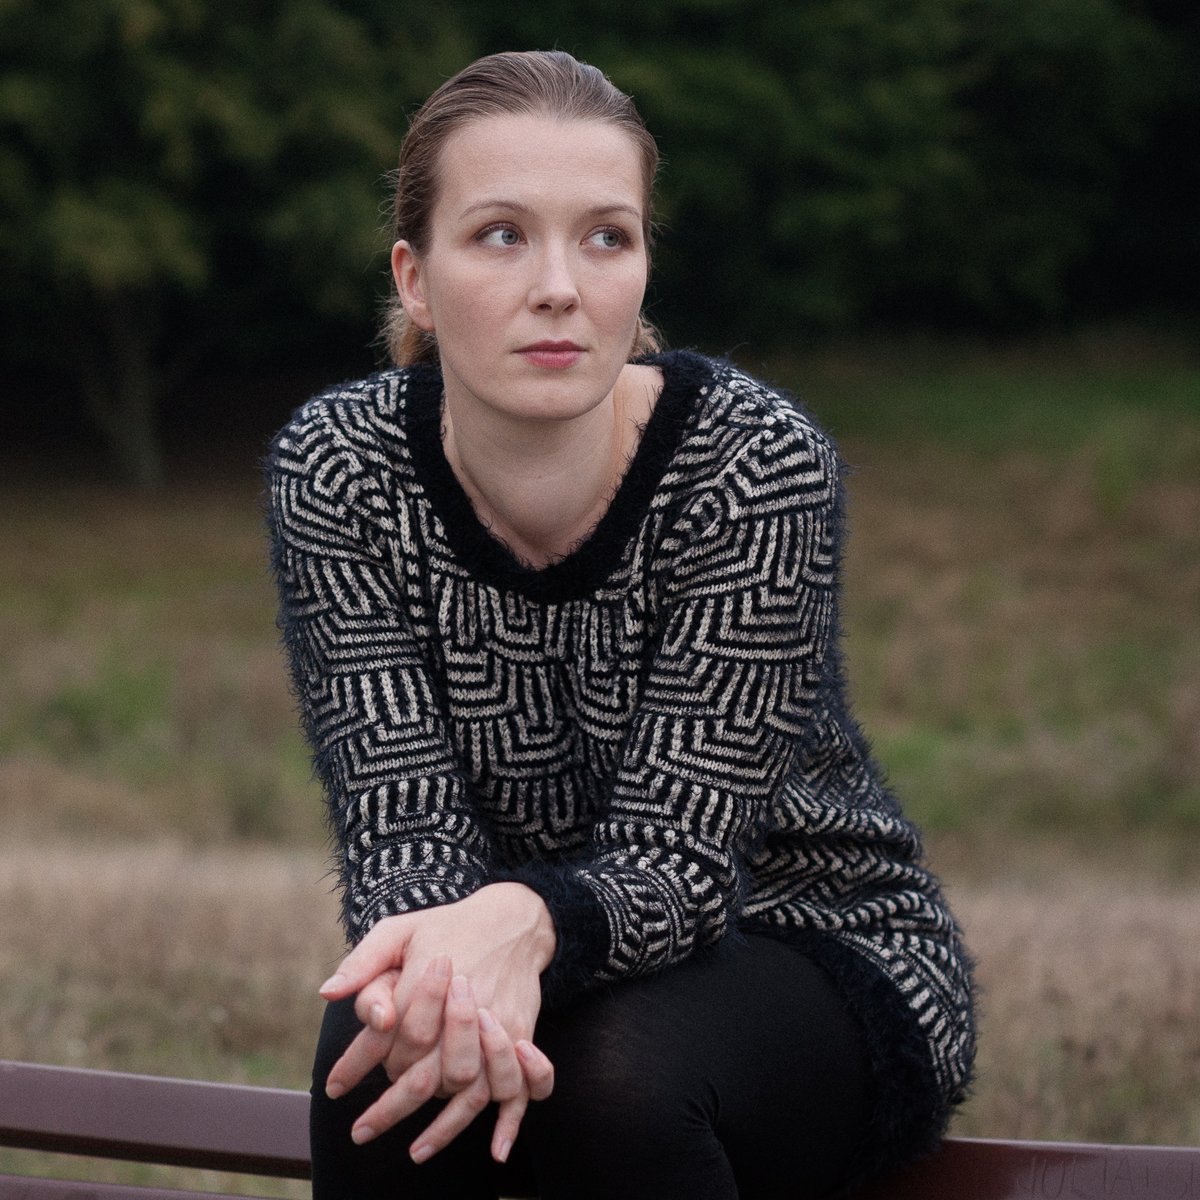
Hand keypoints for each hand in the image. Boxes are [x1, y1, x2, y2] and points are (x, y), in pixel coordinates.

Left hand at [319, 884, 556, 1158]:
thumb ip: (363, 961)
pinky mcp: (522, 1036)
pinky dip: (511, 1122)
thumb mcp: (400, 930)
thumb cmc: (447, 926)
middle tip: (361, 1132)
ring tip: (415, 1150)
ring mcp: (496, 1028)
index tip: (333, 1088)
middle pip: (423, 1075)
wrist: (512, 919)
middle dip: (389, 1108)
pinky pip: (521, 1087)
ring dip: (443, 1128)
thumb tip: (326, 994)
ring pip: (467, 1091)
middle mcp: (462, 1011)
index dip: (356, 1065)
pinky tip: (496, 1150)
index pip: (386, 1037)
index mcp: (426, 984)